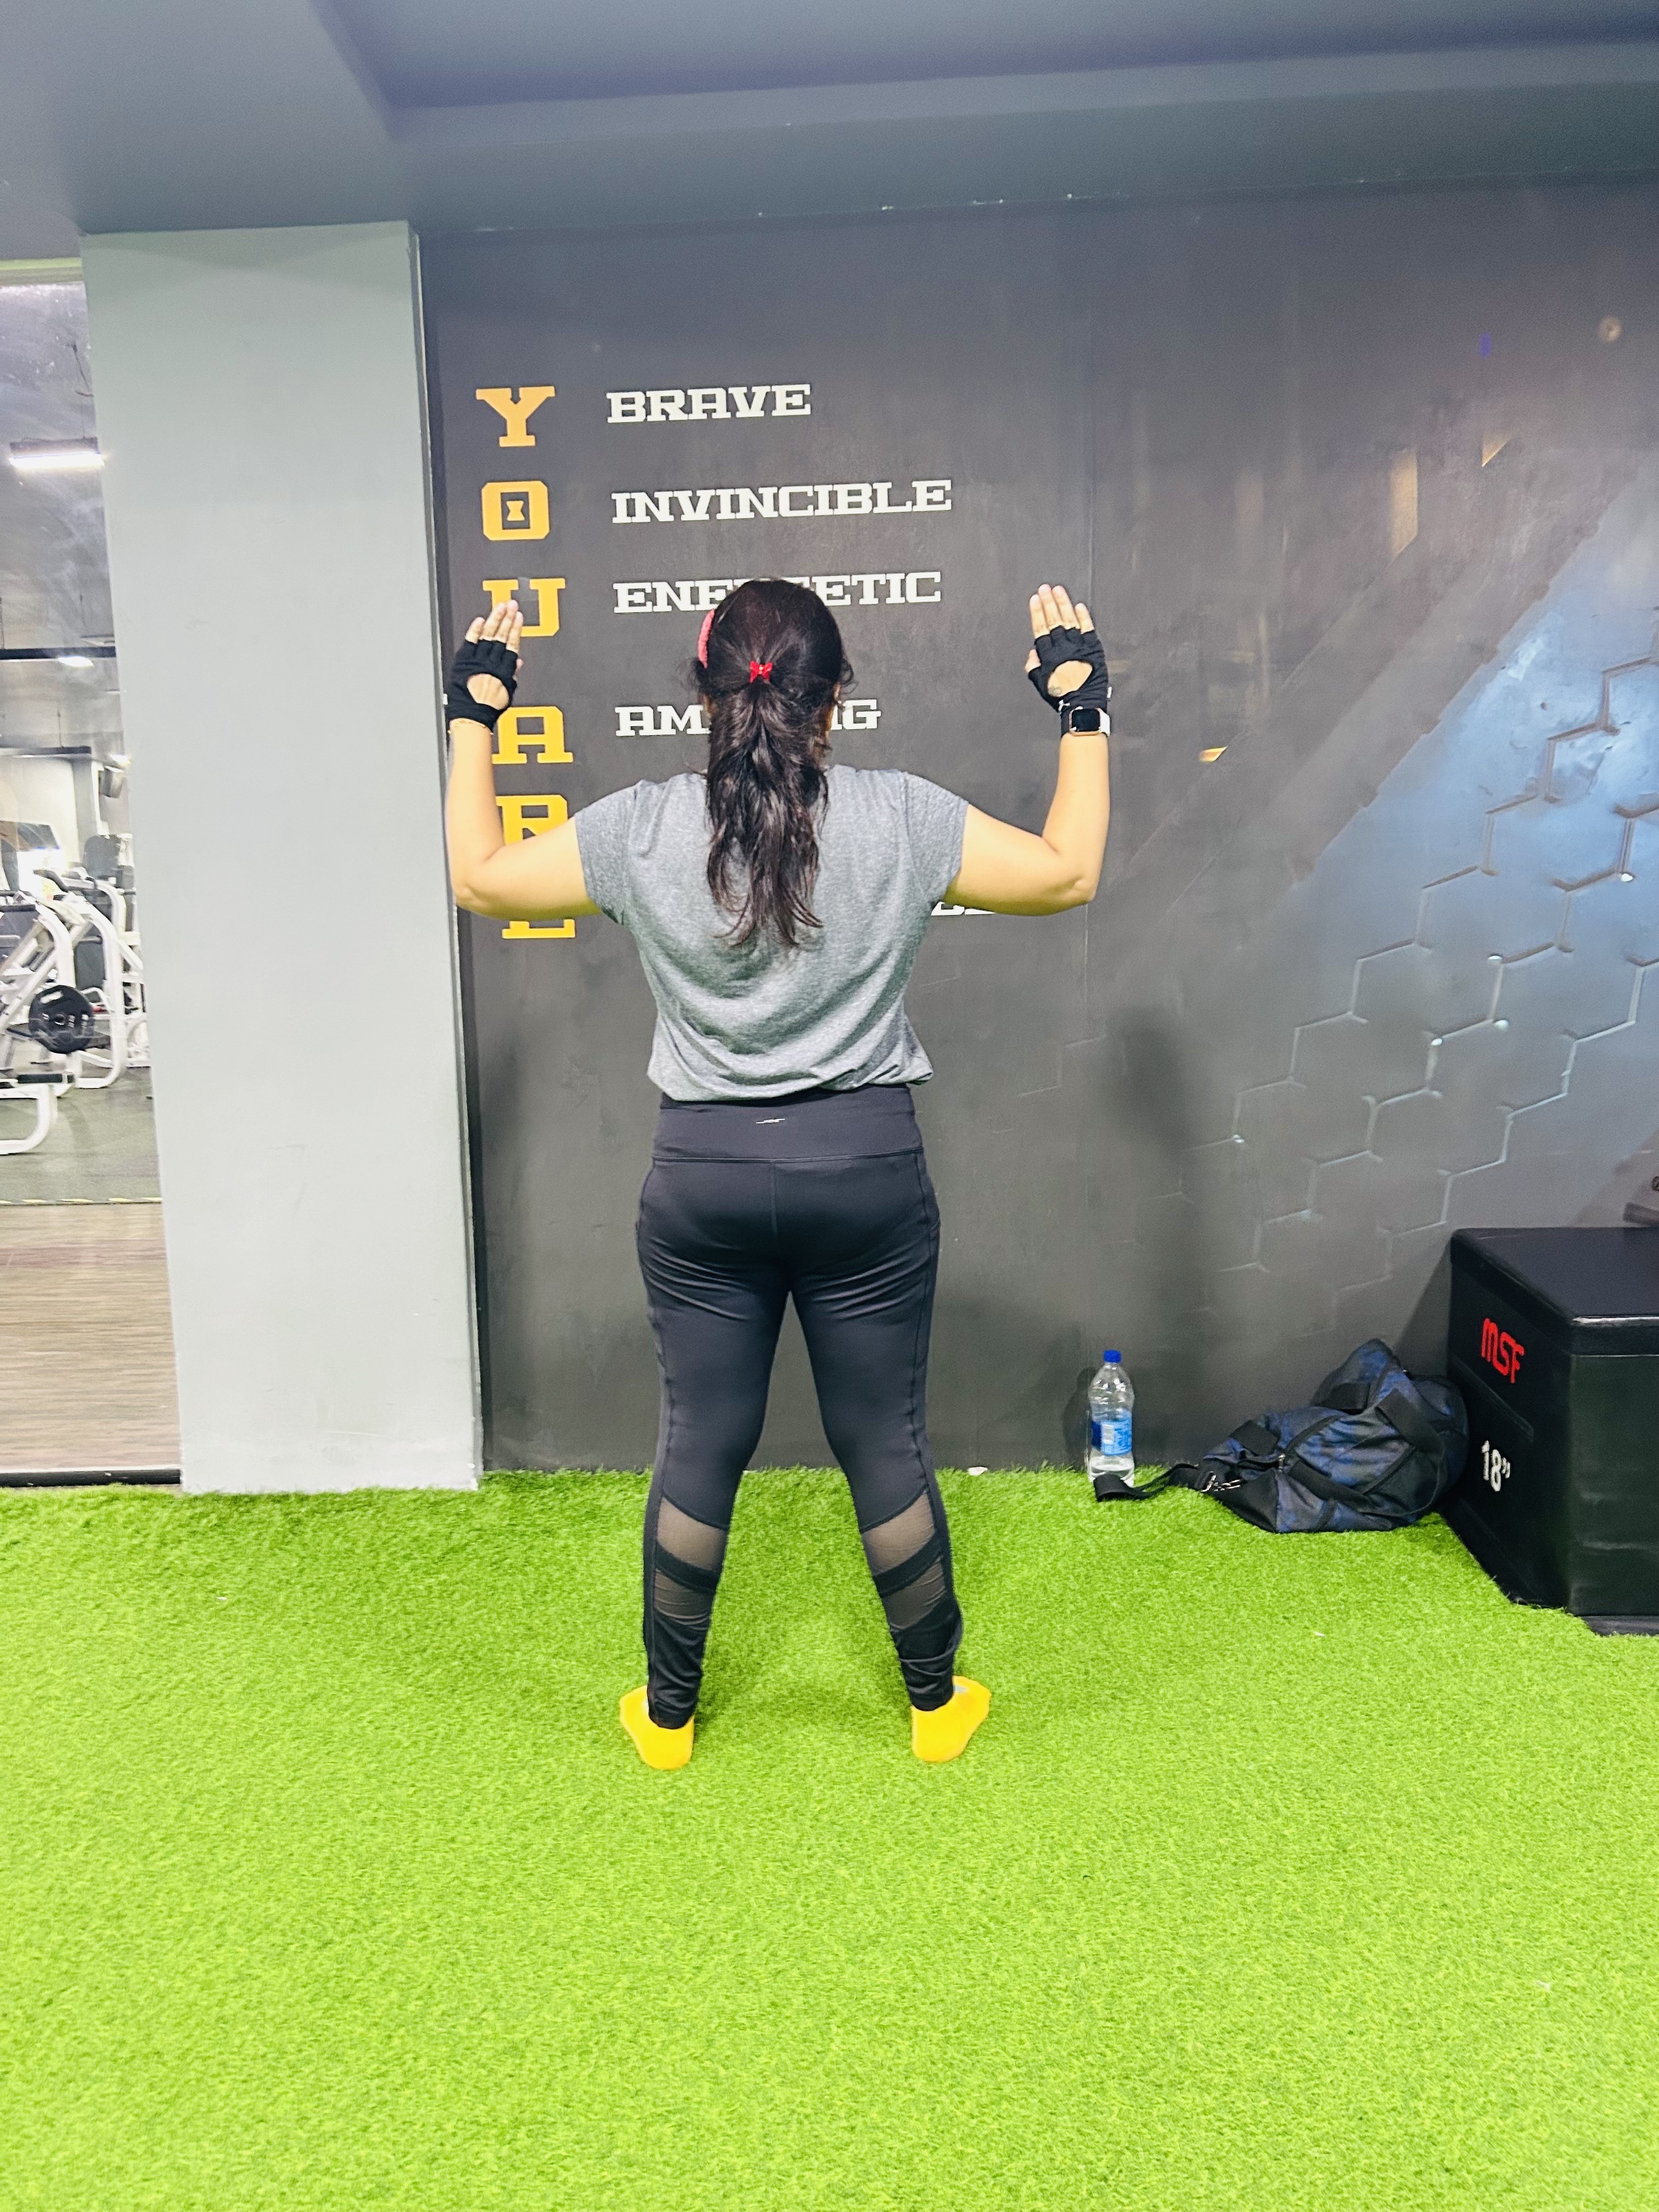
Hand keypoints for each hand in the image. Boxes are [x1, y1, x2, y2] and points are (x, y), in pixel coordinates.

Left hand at [446, 598, 523, 733]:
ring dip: (496, 619)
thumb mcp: (506, 694)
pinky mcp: (464, 662)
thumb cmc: (487, 710)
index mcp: (504, 671)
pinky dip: (475, 631)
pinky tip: (480, 619)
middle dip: (508, 619)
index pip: (511, 644)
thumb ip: (512, 676)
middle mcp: (492, 663)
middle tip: (512, 604)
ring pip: (489, 636)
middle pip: (501, 636)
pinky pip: (470, 643)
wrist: (471, 716)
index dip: (515, 629)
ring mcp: (478, 661)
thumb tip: (517, 662)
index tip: (519, 617)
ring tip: (501, 606)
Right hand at [1024, 584, 1108, 708]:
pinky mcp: (1093, 649)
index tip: (1034, 599)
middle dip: (1048, 603)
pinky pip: (1088, 629)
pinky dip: (1084, 617)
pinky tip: (1079, 606)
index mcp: (1049, 657)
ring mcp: (1079, 647)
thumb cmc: (1062, 697)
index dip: (1037, 613)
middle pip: (1053, 620)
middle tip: (1044, 589)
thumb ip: (1033, 667)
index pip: (1040, 628)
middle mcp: (1063, 649)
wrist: (1083, 705)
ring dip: (1063, 604)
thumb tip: (1031, 654)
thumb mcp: (1041, 685)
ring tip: (1058, 591)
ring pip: (1069, 620)